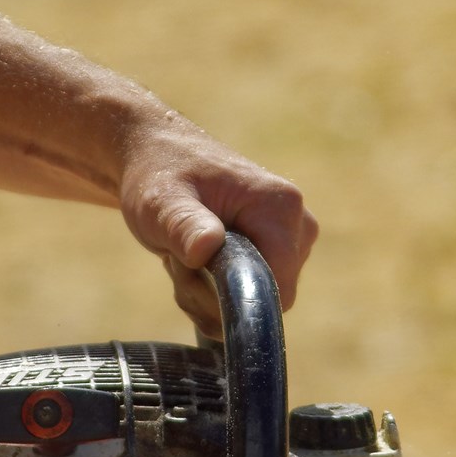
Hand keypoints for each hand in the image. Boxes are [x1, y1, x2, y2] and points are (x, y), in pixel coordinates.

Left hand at [114, 114, 320, 334]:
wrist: (157, 157)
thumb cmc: (159, 174)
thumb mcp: (160, 202)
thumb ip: (183, 225)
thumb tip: (206, 248)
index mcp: (280, 206)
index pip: (276, 288)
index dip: (231, 297)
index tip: (190, 273)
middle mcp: (298, 223)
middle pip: (266, 297)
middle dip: (214, 295)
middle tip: (177, 261)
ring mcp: (291, 238)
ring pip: (254, 299)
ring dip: (208, 294)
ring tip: (181, 256)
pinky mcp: (278, 250)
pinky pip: (251, 294)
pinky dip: (214, 291)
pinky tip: (192, 263)